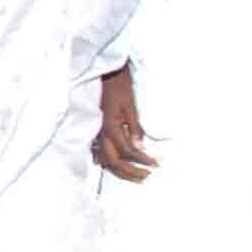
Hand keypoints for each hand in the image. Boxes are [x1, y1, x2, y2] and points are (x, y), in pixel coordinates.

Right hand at [95, 65, 155, 182]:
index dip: (142, 160)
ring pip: (104, 160)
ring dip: (121, 170)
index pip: (127, 151)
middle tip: (147, 176)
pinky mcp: (96, 131)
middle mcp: (100, 133)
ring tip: (136, 175)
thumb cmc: (120, 87)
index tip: (156, 165)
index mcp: (109, 127)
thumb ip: (134, 128)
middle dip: (130, 171)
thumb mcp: (131, 106)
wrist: (106, 74)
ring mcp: (96, 133)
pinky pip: (100, 152)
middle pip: (113, 161)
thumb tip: (139, 147)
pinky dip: (110, 162)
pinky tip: (119, 165)